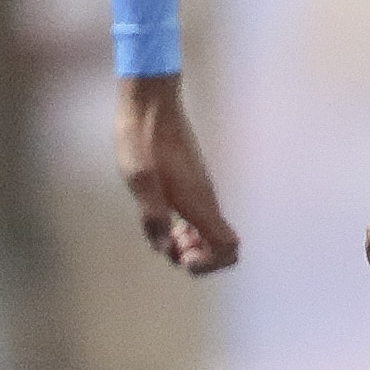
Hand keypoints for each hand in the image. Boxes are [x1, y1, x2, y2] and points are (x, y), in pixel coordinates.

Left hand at [116, 76, 240, 274]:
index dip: (211, 263)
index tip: (183, 258)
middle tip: (166, 245)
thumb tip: (164, 248)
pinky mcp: (191, 183)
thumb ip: (153, 217)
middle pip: (220, 243)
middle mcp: (206, 200)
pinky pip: (198, 216)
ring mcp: (200, 191)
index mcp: (199, 204)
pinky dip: (184, 227)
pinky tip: (161, 216)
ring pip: (207, 230)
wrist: (150, 106)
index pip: (228, 246)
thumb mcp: (140, 181)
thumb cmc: (143, 141)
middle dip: (196, 256)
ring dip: (188, 243)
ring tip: (161, 234)